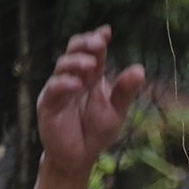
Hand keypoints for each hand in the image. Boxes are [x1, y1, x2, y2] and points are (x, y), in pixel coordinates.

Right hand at [36, 26, 144, 174]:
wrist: (79, 157)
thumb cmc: (96, 132)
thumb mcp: (116, 111)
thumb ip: (124, 91)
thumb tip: (140, 69)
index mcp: (91, 77)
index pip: (93, 52)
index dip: (97, 39)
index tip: (107, 32)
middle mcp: (73, 78)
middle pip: (74, 51)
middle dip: (85, 44)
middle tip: (99, 43)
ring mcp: (59, 89)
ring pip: (62, 66)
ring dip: (76, 62)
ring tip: (91, 65)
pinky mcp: (48, 103)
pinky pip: (54, 88)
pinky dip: (65, 84)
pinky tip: (77, 85)